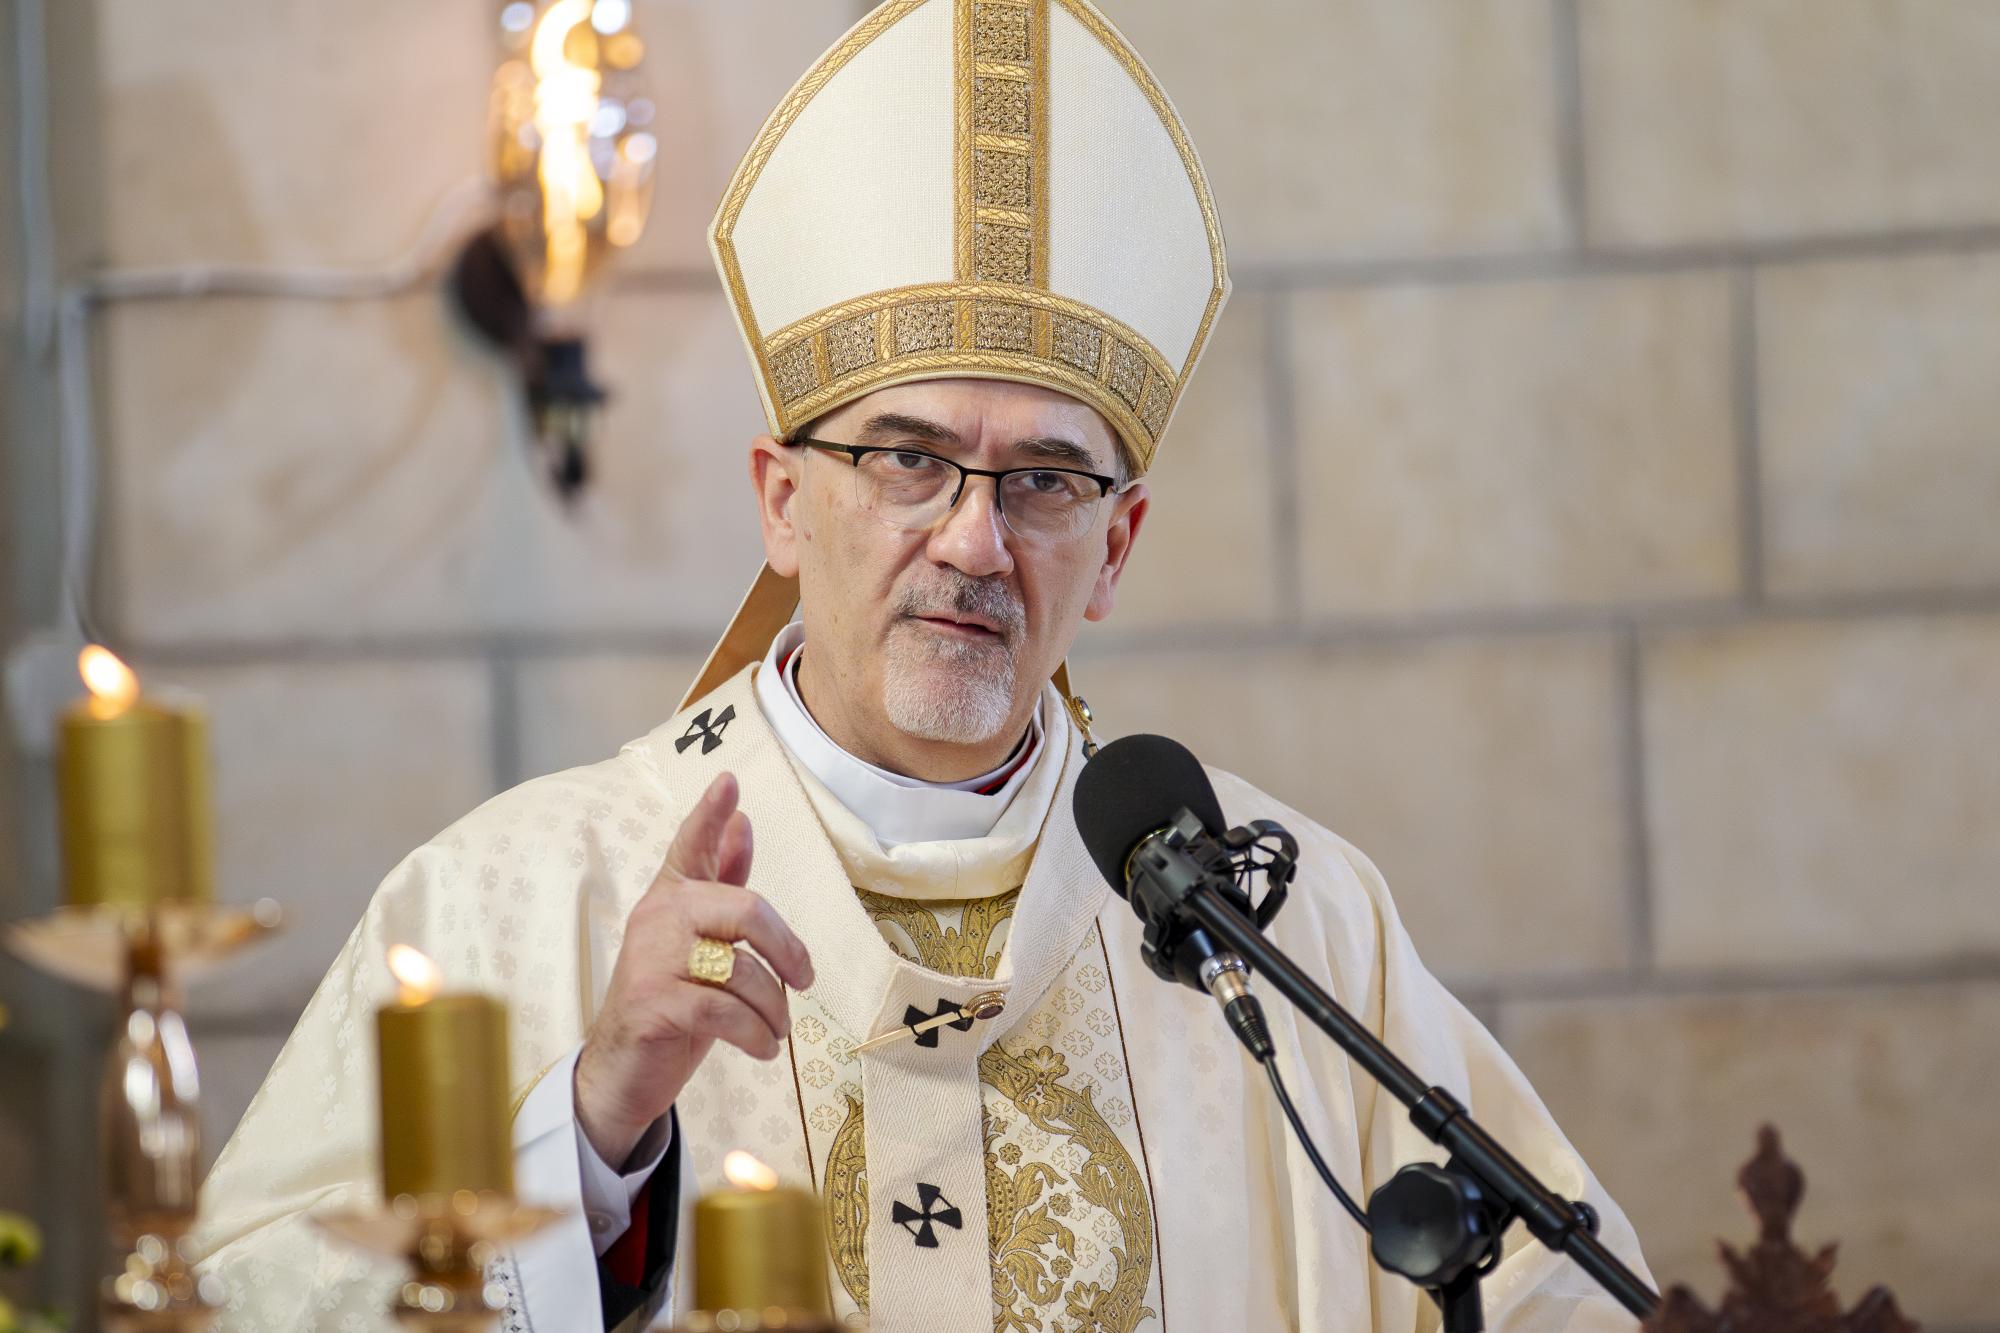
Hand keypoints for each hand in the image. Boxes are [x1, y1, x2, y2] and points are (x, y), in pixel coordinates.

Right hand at [574, 772, 813, 1165]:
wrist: (622, 1072)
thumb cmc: (671, 1001)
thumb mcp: (701, 943)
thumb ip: (721, 885)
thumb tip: (743, 824)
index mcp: (671, 896)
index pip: (690, 844)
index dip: (710, 813)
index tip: (730, 781)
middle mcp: (657, 916)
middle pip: (746, 909)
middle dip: (787, 948)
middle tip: (804, 980)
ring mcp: (651, 958)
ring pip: (743, 969)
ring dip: (773, 1008)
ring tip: (775, 1028)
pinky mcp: (653, 1002)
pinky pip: (728, 1011)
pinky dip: (757, 1034)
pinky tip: (761, 1047)